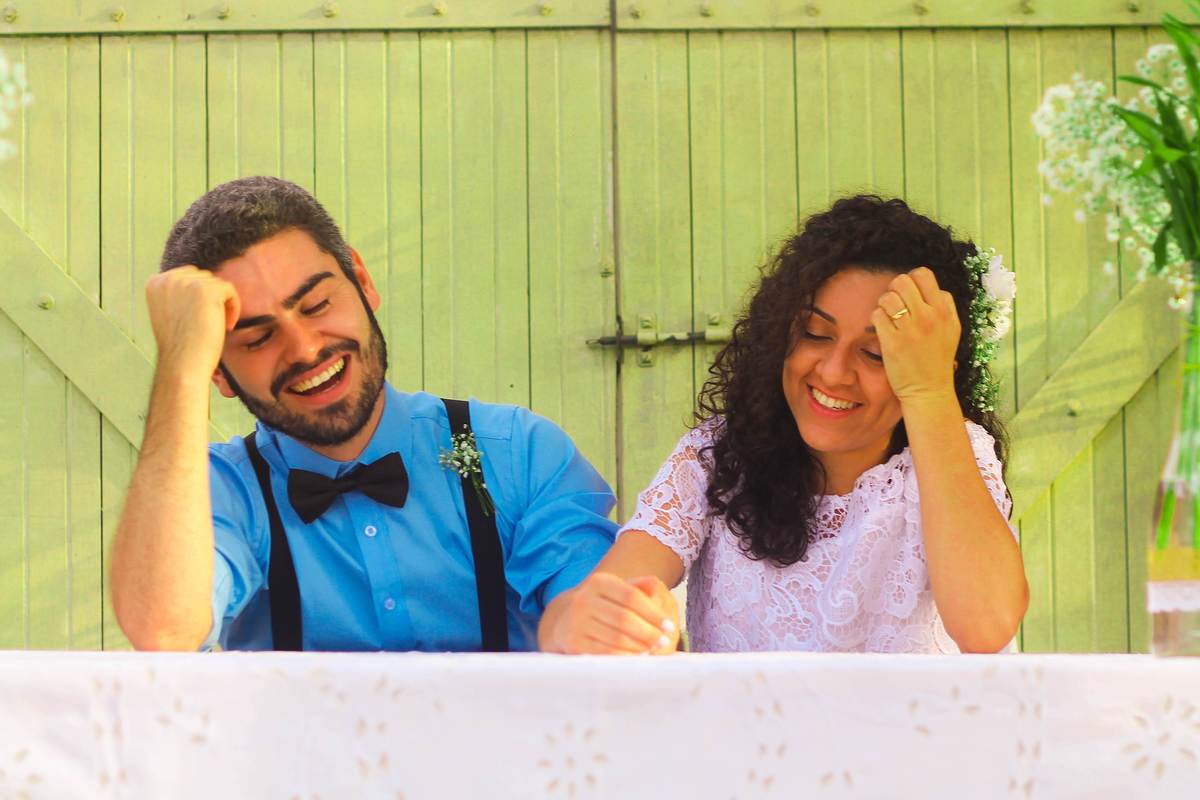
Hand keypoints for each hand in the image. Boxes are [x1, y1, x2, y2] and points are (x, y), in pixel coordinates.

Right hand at [144, 266, 239, 379]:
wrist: (183, 364)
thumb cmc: (180, 346)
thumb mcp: (170, 314)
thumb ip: (179, 296)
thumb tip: (199, 284)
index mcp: (155, 283)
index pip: (186, 276)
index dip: (199, 296)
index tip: (200, 317)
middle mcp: (168, 279)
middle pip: (202, 277)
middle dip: (211, 298)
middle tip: (211, 322)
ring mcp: (187, 283)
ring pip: (217, 284)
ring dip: (222, 304)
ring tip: (218, 326)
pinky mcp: (207, 290)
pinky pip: (229, 290)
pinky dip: (233, 307)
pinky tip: (226, 326)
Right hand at [548, 572, 679, 654]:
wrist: (566, 622)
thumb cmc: (603, 606)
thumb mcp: (618, 591)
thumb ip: (640, 587)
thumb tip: (656, 586)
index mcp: (599, 582)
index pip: (632, 597)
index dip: (653, 613)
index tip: (669, 625)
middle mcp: (584, 599)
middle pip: (625, 618)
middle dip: (649, 632)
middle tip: (663, 641)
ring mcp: (576, 622)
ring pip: (616, 637)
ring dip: (639, 646)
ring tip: (652, 649)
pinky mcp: (573, 642)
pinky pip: (605, 652)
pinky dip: (625, 656)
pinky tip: (636, 657)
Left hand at [869, 267, 959, 405]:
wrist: (929, 390)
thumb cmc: (938, 359)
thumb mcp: (952, 329)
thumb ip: (944, 305)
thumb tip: (932, 287)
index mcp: (944, 311)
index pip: (923, 274)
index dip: (912, 280)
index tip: (910, 294)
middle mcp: (929, 317)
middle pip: (902, 281)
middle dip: (895, 289)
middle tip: (896, 303)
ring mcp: (910, 329)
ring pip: (887, 296)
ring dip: (884, 304)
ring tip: (889, 316)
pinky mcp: (892, 342)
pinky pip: (877, 315)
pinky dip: (877, 318)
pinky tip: (883, 328)